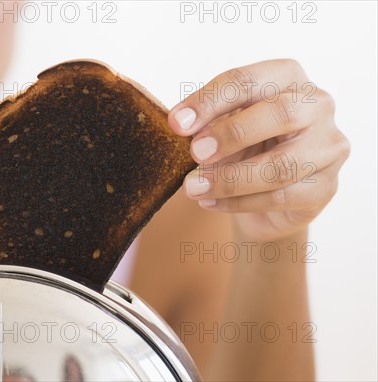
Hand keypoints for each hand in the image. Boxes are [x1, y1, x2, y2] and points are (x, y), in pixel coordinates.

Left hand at [169, 59, 349, 240]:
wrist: (266, 196)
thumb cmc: (244, 147)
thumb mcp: (223, 126)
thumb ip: (208, 122)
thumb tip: (182, 125)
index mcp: (287, 77)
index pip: (247, 81)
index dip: (209, 101)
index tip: (177, 124)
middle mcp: (317, 105)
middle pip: (280, 112)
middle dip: (232, 133)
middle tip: (194, 153)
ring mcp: (328, 147)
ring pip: (281, 165)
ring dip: (230, 178)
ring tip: (193, 187)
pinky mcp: (326, 187)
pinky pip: (281, 197)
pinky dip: (239, 202)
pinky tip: (210, 202)